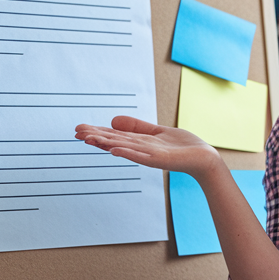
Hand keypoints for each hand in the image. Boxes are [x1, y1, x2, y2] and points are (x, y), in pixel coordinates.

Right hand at [75, 116, 220, 176]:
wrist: (202, 157)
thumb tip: (113, 120)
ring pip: (123, 148)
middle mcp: (140, 150)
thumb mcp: (156, 131)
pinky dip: (127, 153)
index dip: (96, 132)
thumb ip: (136, 126)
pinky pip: (140, 156)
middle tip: (76, 133)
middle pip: (114, 141)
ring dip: (105, 144)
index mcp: (139, 143)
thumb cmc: (181, 146)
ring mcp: (148, 156)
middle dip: (95, 137)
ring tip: (89, 139)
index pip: (113, 136)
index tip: (79, 129)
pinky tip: (114, 150)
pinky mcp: (159, 160)